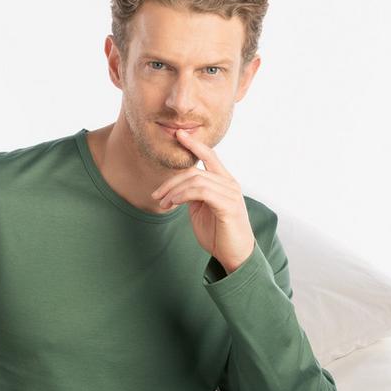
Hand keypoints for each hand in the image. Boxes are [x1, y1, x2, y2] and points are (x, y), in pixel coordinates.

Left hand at [151, 128, 255, 273]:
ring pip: (196, 181)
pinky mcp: (228, 206)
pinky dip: (183, 195)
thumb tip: (177, 188)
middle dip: (171, 181)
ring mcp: (230, 194)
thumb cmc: (219, 233)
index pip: (209, 156)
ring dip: (174, 191)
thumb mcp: (201, 210)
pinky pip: (201, 192)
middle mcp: (229, 184)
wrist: (235, 256)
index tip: (179, 134)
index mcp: (224, 182)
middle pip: (195, 171)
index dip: (194, 144)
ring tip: (163, 203)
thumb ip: (193, 195)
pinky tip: (173, 203)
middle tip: (156, 195)